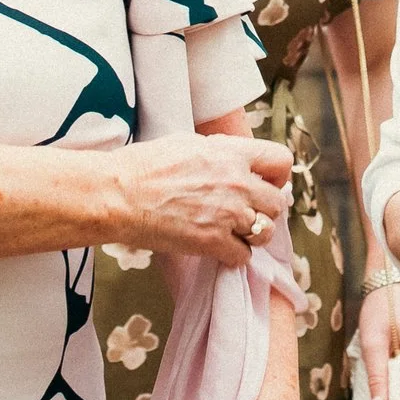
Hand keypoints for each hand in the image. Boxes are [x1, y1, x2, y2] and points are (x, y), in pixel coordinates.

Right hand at [108, 135, 292, 266]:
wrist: (118, 194)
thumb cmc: (143, 165)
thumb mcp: (188, 143)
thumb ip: (218, 153)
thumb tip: (232, 160)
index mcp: (231, 152)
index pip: (281, 160)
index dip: (277, 176)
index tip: (266, 184)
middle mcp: (236, 181)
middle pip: (277, 203)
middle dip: (265, 209)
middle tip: (246, 212)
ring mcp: (227, 213)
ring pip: (265, 232)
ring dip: (253, 235)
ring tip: (234, 233)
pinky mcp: (212, 242)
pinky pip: (243, 256)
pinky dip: (233, 256)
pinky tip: (218, 248)